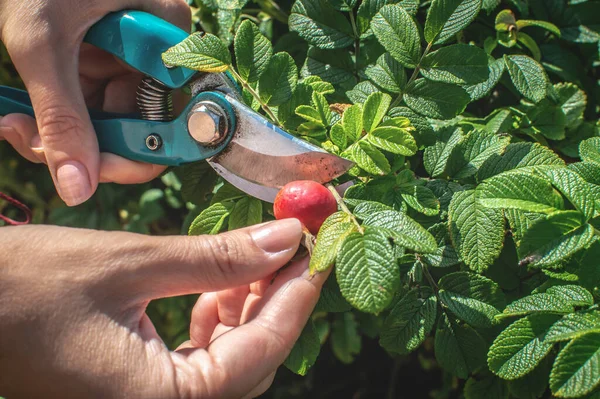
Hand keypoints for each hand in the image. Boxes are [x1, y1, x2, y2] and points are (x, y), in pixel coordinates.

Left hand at [0, 0, 191, 205]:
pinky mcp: (97, 60)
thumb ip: (61, 119)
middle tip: (29, 143)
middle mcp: (154, 53)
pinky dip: (50, 118)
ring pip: (104, 123)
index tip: (87, 171)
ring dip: (56, 136)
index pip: (170, 121)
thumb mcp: (42, 44)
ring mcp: (125, 58)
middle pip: (134, 128)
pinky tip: (17, 116)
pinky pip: (85, 105)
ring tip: (12, 124)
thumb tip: (77, 191)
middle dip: (82, 148)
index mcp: (166, 37)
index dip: (133, 156)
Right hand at [0, 219, 327, 397]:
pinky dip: (216, 325)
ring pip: (227, 365)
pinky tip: (219, 288)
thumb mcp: (129, 265)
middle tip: (292, 247)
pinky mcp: (133, 390)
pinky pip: (197, 365)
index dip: (296, 297)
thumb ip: (216, 260)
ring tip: (255, 260)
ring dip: (248, 311)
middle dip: (275, 301)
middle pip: (249, 362)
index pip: (258, 353)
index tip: (319, 253)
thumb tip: (286, 240)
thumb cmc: (21, 286)